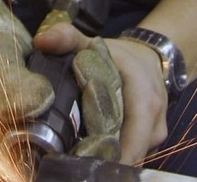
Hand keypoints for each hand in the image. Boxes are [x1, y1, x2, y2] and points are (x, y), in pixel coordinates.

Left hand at [35, 24, 167, 164]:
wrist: (149, 58)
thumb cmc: (119, 55)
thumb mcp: (92, 43)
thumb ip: (66, 38)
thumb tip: (40, 42)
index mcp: (145, 102)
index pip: (129, 144)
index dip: (103, 154)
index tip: (76, 155)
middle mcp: (154, 125)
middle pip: (127, 155)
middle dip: (99, 157)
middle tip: (69, 154)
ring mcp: (156, 137)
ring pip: (129, 156)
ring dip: (106, 156)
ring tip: (77, 149)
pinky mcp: (151, 143)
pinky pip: (131, 153)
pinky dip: (113, 152)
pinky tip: (92, 147)